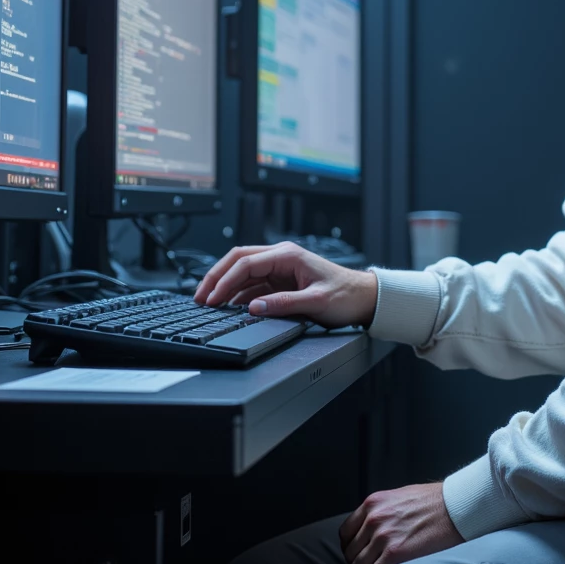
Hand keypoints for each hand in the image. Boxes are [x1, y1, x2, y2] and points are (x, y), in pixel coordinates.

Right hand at [193, 243, 378, 327]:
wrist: (364, 298)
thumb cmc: (346, 296)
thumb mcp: (315, 302)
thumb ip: (284, 304)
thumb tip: (254, 307)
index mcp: (287, 255)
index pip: (246, 262)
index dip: (225, 280)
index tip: (211, 297)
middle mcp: (281, 257)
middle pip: (238, 261)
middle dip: (216, 278)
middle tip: (200, 297)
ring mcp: (280, 269)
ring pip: (242, 273)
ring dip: (225, 287)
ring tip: (208, 304)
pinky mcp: (280, 282)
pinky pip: (252, 285)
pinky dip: (238, 295)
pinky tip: (229, 306)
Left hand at [339, 483, 463, 563]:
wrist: (457, 508)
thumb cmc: (433, 504)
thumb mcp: (399, 498)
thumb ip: (380, 513)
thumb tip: (368, 534)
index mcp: (372, 503)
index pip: (345, 533)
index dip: (353, 547)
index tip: (362, 554)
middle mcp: (374, 519)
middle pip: (351, 552)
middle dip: (361, 561)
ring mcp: (383, 537)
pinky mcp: (395, 554)